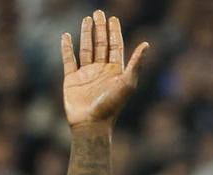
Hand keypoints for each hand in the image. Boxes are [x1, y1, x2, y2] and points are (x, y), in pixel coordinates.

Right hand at [60, 10, 148, 129]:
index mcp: (115, 70)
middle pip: (101, 44)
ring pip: (86, 49)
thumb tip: (146, 43)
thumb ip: (136, 63)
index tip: (113, 19)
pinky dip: (67, 48)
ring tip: (86, 20)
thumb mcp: (127, 83)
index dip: (114, 32)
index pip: (115, 46)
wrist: (91, 124)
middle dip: (100, 28)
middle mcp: (101, 70)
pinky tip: (66, 36)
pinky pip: (69, 60)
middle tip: (98, 13)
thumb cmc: (111, 106)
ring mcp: (85, 74)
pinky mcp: (71, 80)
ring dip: (86, 34)